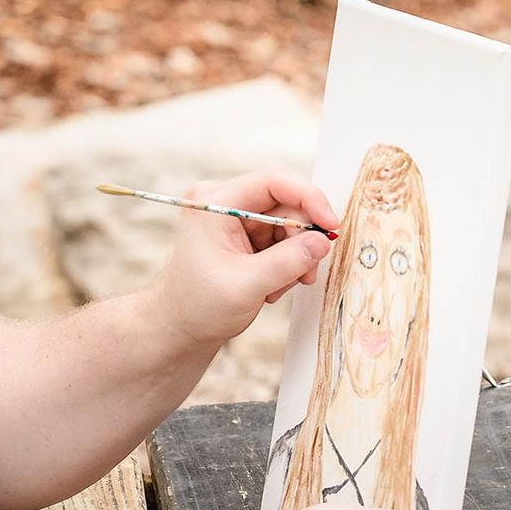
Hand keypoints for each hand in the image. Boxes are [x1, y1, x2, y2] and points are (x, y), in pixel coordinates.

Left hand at [150, 169, 337, 355]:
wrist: (180, 327)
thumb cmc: (198, 306)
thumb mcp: (246, 286)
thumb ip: (288, 262)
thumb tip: (322, 241)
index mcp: (215, 203)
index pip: (273, 182)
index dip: (309, 199)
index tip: (330, 225)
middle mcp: (225, 202)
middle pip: (285, 204)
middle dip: (301, 240)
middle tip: (304, 273)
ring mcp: (235, 218)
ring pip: (288, 224)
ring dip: (294, 257)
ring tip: (277, 287)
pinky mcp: (245, 233)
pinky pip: (282, 238)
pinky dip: (286, 263)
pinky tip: (272, 286)